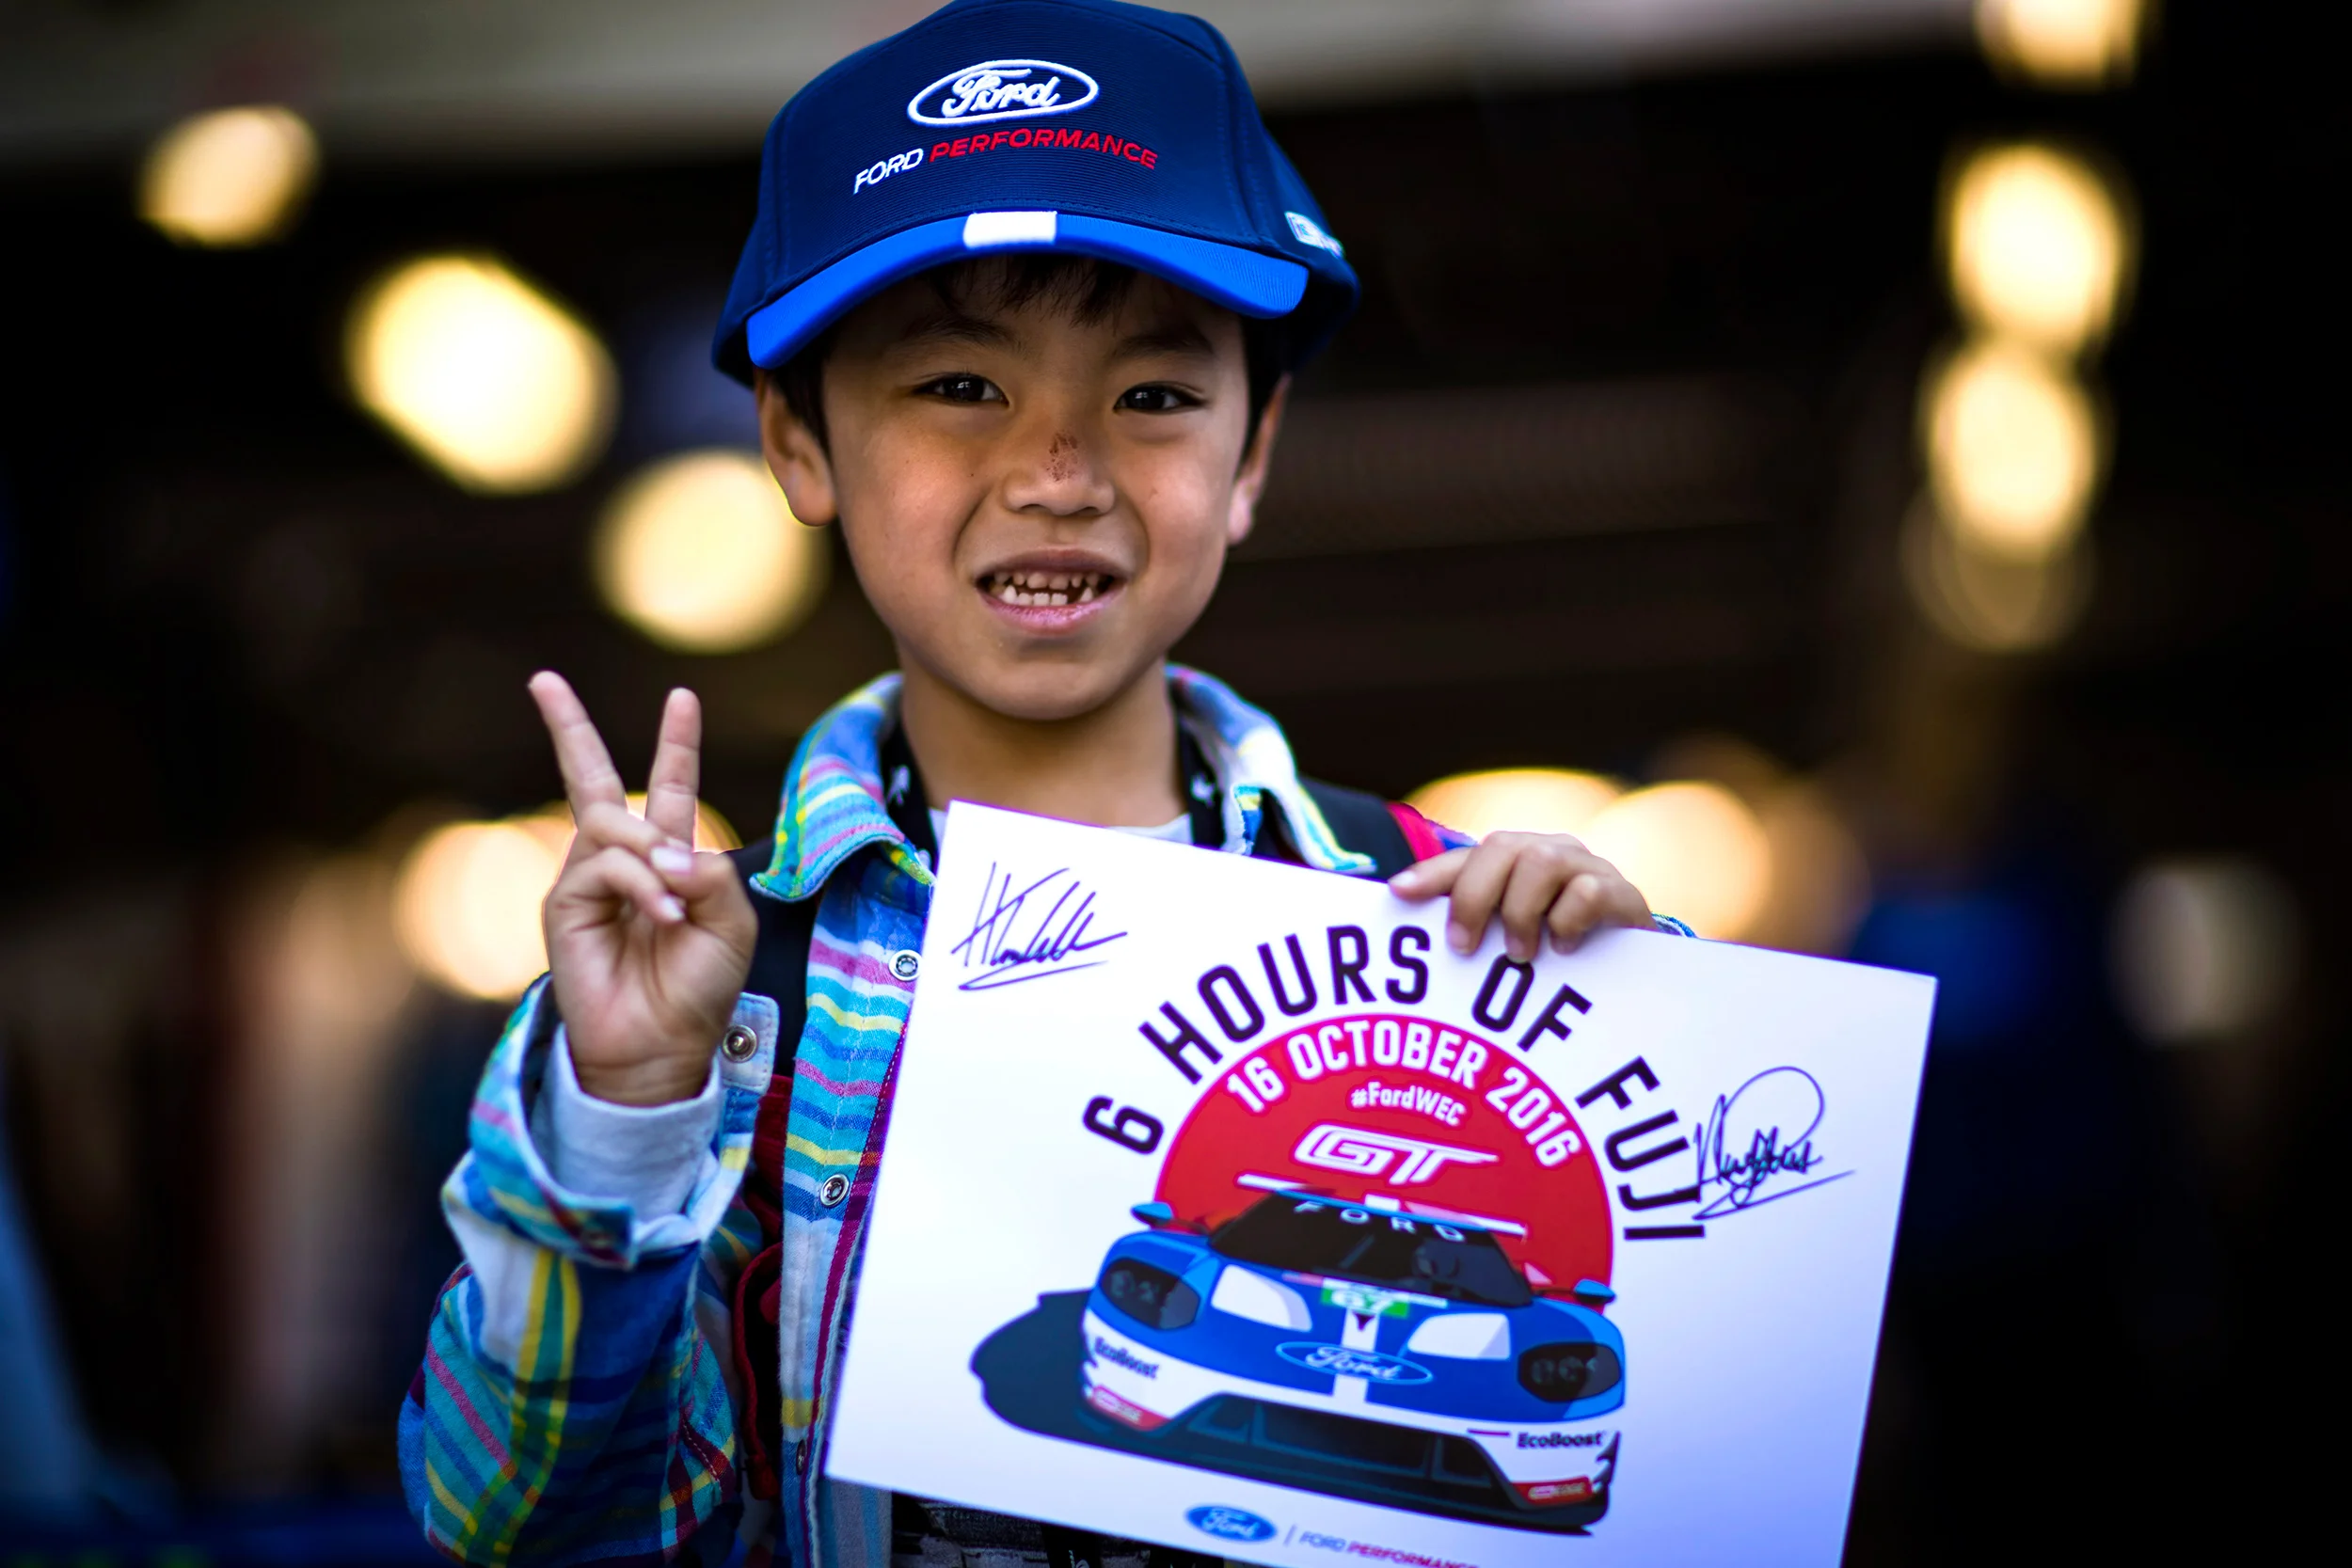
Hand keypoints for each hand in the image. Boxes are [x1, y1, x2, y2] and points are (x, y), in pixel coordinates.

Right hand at [531, 673, 756, 1105]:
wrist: (665, 1046)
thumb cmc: (701, 988)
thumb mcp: (732, 923)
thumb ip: (712, 873)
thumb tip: (668, 847)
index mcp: (669, 858)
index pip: (669, 788)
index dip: (676, 743)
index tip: (682, 697)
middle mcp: (622, 862)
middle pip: (590, 780)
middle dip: (567, 727)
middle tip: (542, 681)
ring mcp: (587, 881)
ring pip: (609, 823)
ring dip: (651, 855)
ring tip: (675, 906)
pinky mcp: (564, 905)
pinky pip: (603, 866)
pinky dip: (640, 885)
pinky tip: (662, 917)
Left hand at [1388, 832, 1652, 961]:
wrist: (1635, 971)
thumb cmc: (1555, 956)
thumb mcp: (1507, 941)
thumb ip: (1470, 929)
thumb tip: (1406, 917)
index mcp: (1517, 860)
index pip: (1467, 856)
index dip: (1431, 872)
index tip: (1398, 893)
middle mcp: (1552, 853)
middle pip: (1502, 847)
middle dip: (1474, 896)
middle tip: (1463, 947)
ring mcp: (1590, 869)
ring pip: (1543, 862)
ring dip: (1520, 911)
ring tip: (1519, 954)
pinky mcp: (1625, 895)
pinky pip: (1590, 892)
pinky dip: (1567, 921)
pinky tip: (1563, 949)